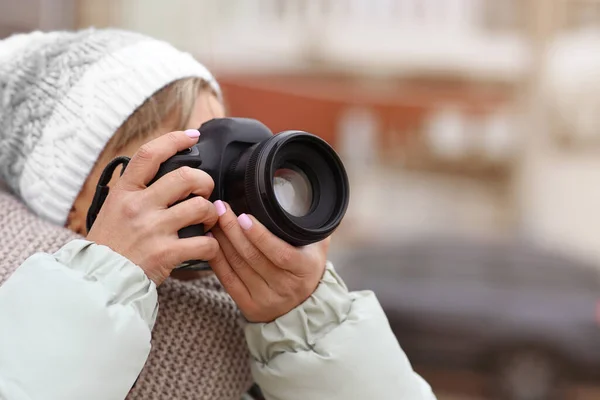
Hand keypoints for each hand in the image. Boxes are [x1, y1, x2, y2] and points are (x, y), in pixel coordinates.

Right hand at [87, 130, 218, 284]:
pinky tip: (207, 245)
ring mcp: (153, 230)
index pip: (150, 155)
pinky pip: (205, 243)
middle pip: (186, 177)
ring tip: (207, 220)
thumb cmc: (109, 244)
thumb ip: (135, 191)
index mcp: (124, 192)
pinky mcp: (166, 254)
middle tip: (205, 191)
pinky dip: (212, 245)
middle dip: (204, 181)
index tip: (191, 136)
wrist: (98, 280)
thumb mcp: (112, 208)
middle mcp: (138, 206)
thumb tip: (161, 172)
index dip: (174, 140)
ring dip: (211, 213)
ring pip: (200, 207)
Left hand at [207, 201, 329, 322]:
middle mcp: (285, 286)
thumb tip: (305, 199)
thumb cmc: (306, 269)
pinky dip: (217, 259)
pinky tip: (211, 243)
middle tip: (221, 208)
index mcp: (304, 269)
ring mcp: (266, 299)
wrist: (303, 305)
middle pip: (253, 256)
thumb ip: (312, 226)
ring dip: (222, 240)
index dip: (259, 235)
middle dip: (232, 229)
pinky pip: (227, 280)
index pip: (280, 252)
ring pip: (237, 266)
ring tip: (214, 221)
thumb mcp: (318, 248)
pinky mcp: (249, 306)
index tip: (243, 216)